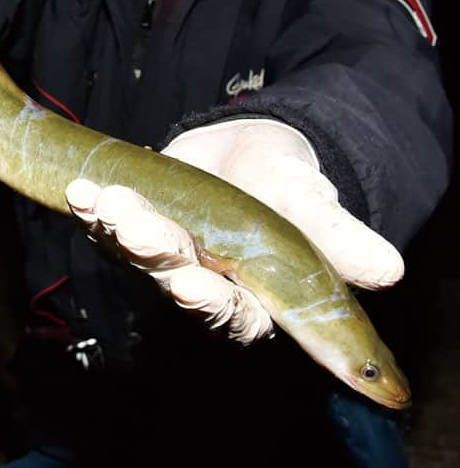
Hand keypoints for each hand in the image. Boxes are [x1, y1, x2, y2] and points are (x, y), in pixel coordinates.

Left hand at [66, 119, 404, 344]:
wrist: (244, 150)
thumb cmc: (285, 183)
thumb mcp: (312, 200)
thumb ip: (338, 236)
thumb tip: (386, 270)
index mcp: (252, 296)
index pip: (233, 316)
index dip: (212, 305)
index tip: (192, 286)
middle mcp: (201, 284)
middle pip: (173, 281)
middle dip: (152, 253)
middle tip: (134, 225)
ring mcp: (162, 256)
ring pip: (134, 253)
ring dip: (115, 227)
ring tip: (104, 198)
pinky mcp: (132, 227)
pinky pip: (107, 224)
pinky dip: (92, 207)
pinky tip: (81, 190)